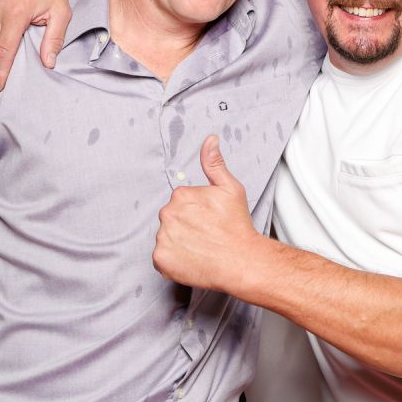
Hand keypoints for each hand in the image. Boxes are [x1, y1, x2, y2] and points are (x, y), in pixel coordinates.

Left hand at [153, 136, 258, 291]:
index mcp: (180, 195)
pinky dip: (174, 260)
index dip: (197, 211)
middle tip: (206, 234)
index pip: (181, 202)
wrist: (240, 260)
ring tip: (201, 248)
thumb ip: (214, 163)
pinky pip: (162, 258)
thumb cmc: (237, 226)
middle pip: (172, 219)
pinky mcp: (161, 260)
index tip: (209, 219)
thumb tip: (210, 140)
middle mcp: (167, 215)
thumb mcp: (230, 188)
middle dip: (186, 225)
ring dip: (179, 243)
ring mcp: (162, 238)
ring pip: (166, 238)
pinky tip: (191, 259)